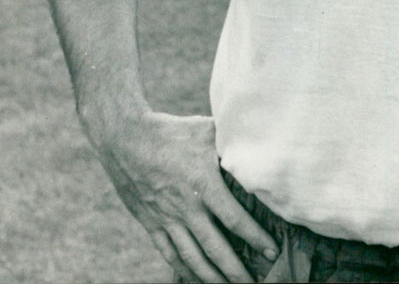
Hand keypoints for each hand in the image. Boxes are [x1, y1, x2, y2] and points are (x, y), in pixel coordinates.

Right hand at [92, 111, 278, 282]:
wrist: (126, 140)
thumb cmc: (172, 131)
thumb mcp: (206, 131)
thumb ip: (231, 143)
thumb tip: (258, 143)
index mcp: (204, 184)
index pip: (235, 219)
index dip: (255, 238)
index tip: (271, 252)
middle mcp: (186, 207)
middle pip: (215, 248)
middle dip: (236, 270)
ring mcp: (167, 219)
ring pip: (192, 258)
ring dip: (212, 276)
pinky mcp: (151, 223)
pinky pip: (169, 253)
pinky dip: (184, 270)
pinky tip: (195, 278)